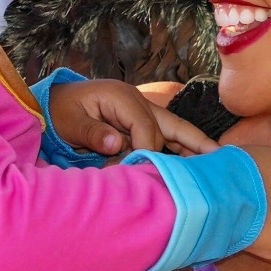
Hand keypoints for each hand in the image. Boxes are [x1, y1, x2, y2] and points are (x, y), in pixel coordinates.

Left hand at [48, 78, 216, 159]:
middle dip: (190, 145)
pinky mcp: (139, 121)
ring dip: (192, 145)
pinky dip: (180, 147)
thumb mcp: (70, 121)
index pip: (146, 127)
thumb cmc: (60, 112)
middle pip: (171, 125)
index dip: (147, 151)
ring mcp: (141, 111)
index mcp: (121, 98)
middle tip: (211, 167)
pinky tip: (195, 161)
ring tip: (217, 161)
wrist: (53, 103)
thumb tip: (115, 144)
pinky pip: (165, 134)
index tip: (139, 172)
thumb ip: (92, 133)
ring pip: (174, 129)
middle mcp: (137, 102)